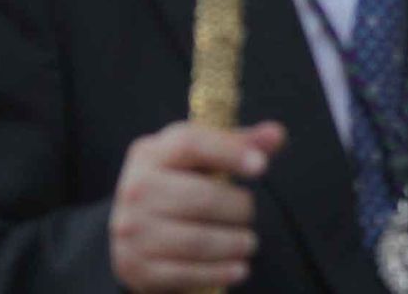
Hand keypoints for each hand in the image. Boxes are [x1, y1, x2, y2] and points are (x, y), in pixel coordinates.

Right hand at [110, 121, 285, 291]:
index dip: (230, 152)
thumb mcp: (202, 156)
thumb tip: (276, 135)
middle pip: (201, 198)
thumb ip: (240, 143)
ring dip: (233, 244)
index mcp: (152, 153)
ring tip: (249, 242)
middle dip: (238, 208)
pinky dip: (218, 272)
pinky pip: (184, 273)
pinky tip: (240, 269)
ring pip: (196, 240)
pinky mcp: (135, 267)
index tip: (262, 166)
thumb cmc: (179, 182)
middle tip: (249, 214)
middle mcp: (135, 188)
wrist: (132, 227)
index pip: (191, 144)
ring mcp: (131, 230)